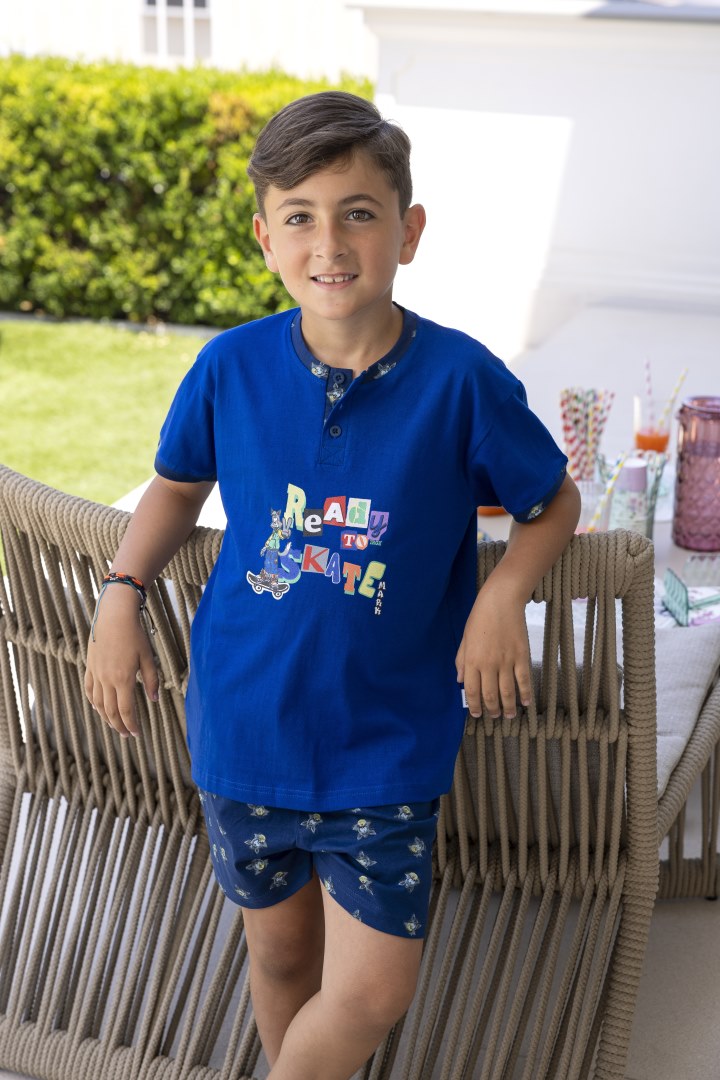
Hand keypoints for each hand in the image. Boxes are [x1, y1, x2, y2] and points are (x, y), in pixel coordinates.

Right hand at [84, 586, 158, 737]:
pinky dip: (93, 702)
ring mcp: (96, 673)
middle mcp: (107, 679)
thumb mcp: (148, 657)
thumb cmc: (135, 634)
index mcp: (123, 679)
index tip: (137, 734)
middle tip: (128, 735)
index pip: (126, 710)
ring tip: (115, 725)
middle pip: (111, 711)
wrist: (113, 615)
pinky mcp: (90, 666)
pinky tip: (98, 707)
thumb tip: (154, 700)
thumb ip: (151, 680)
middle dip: (119, 726)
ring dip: (106, 717)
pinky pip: (89, 690)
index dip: (132, 725)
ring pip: (98, 704)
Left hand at [456, 576, 531, 719]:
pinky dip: (525, 694)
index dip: (474, 706)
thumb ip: (461, 661)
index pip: (472, 691)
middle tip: (495, 716)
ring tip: (509, 715)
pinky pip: (523, 680)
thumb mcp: (465, 639)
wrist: (501, 601)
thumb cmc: (480, 618)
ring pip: (507, 691)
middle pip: (490, 695)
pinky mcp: (521, 656)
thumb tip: (460, 680)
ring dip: (508, 707)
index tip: (477, 714)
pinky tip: (525, 703)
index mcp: (472, 661)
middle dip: (492, 709)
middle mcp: (488, 664)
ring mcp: (506, 661)